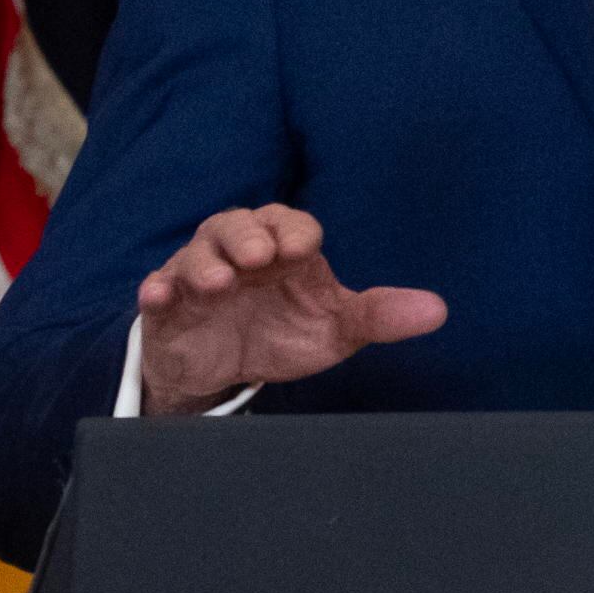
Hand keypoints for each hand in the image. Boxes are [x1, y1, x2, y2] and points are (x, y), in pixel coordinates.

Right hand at [135, 204, 445, 412]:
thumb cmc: (284, 331)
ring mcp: (198, 277)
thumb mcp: (336, 328)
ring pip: (194, 253)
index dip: (295, 231)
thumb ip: (380, 317)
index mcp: (282, 250)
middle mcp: (238, 254)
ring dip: (204, 263)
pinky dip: (155, 289)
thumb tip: (438, 311)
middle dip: (246, 236)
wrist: (226, 368)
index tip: (303, 249)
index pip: (289, 224)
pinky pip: (155, 288)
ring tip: (218, 282)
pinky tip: (159, 296)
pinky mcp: (167, 305)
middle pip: (235, 224)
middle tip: (259, 256)